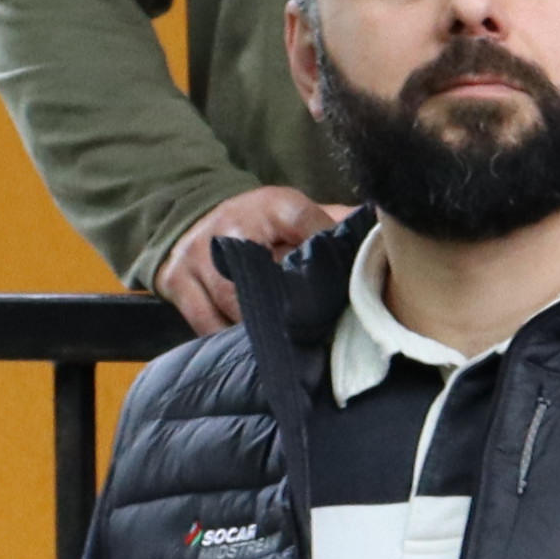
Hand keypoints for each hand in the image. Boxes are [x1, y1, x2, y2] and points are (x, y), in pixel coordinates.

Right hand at [150, 184, 335, 334]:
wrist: (188, 219)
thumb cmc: (256, 223)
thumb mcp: (294, 213)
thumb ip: (334, 225)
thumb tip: (382, 240)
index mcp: (270, 206)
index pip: (302, 220)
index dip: (324, 248)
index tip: (342, 278)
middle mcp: (231, 229)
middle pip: (266, 275)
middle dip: (292, 306)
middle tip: (317, 332)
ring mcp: (199, 258)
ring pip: (234, 304)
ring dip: (262, 329)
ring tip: (288, 350)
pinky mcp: (177, 282)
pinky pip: (206, 323)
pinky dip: (228, 340)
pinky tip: (250, 352)